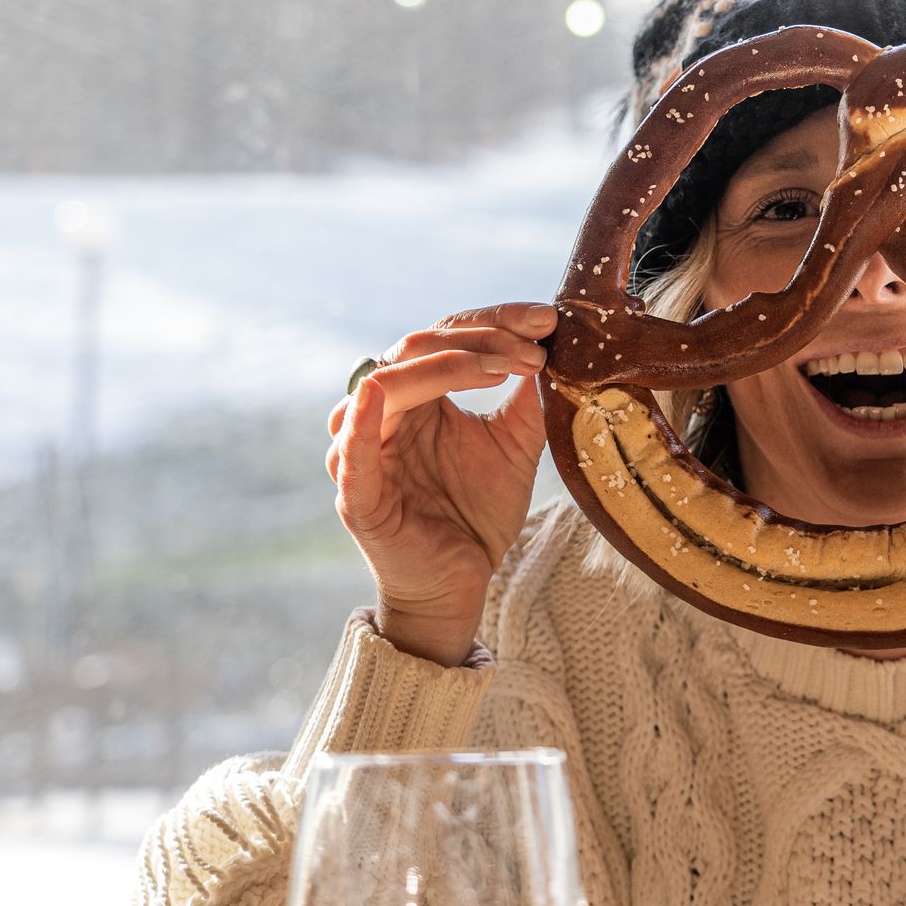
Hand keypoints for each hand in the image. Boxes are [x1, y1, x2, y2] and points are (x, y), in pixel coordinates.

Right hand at [325, 302, 557, 664]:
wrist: (461, 585)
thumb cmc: (477, 514)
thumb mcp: (515, 445)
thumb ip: (527, 398)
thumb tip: (554, 345)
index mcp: (417, 396)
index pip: (444, 336)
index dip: (494, 322)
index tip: (546, 320)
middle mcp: (383, 414)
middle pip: (417, 347)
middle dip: (480, 339)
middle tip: (534, 346)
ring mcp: (363, 451)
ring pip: (388, 382)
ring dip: (448, 367)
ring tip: (503, 368)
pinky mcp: (356, 496)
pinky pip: (351, 450)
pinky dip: (362, 418)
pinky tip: (382, 394)